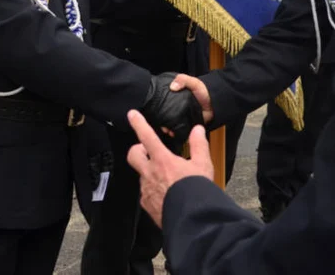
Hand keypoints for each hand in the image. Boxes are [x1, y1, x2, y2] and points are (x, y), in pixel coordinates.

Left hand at [126, 109, 212, 227]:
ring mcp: (146, 190)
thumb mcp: (203, 165)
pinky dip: (153, 190)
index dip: (138, 123)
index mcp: (162, 160)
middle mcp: (150, 173)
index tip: (131, 114)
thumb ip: (199, 145)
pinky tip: (165, 194)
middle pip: (133, 155)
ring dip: (149, 172)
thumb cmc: (197, 191)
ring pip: (141, 175)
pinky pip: (145, 193)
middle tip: (147, 151)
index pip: (146, 136)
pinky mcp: (146, 205)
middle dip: (137, 150)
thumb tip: (198, 129)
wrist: (192, 220)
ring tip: (166, 177)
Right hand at [141, 73, 203, 145]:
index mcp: (174, 97)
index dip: (156, 105)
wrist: (216, 103)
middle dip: (161, 120)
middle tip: (160, 123)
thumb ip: (183, 80)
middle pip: (164, 115)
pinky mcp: (186, 125)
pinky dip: (175, 132)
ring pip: (170, 124)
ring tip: (166, 130)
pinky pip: (179, 130)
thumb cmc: (203, 91)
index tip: (152, 109)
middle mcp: (175, 108)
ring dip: (167, 127)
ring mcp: (180, 117)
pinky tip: (173, 133)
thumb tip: (172, 86)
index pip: (161, 101)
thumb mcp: (193, 82)